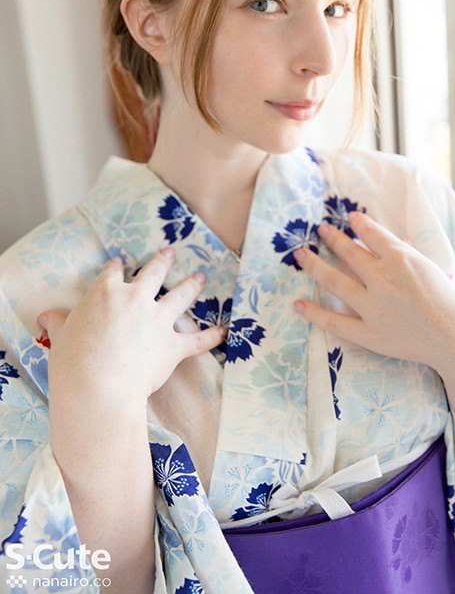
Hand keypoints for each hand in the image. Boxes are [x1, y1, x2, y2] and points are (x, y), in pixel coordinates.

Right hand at [40, 249, 225, 407]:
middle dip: (163, 260)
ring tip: (201, 276)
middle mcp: (136, 299)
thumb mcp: (60, 337)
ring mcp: (158, 320)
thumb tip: (46, 316)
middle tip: (171, 252)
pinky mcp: (173, 345)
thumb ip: (58, 323)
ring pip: (181, 295)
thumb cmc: (73, 362)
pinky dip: (212, 336)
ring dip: (193, 285)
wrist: (97, 387)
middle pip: (154, 272)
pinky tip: (224, 331)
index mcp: (106, 293)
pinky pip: (198, 339)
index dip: (117, 266)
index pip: (113, 272)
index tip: (120, 261)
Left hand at [293, 212, 454, 373]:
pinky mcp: (368, 333)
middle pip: (348, 252)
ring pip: (334, 281)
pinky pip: (334, 322)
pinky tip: (297, 303)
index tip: (349, 219)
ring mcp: (372, 307)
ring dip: (314, 265)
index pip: (371, 234)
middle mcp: (382, 279)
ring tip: (300, 255)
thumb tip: (397, 239)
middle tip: (320, 230)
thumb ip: (408, 253)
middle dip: (332, 238)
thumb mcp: (431, 267)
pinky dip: (314, 313)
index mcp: (401, 259)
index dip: (357, 224)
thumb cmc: (450, 300)